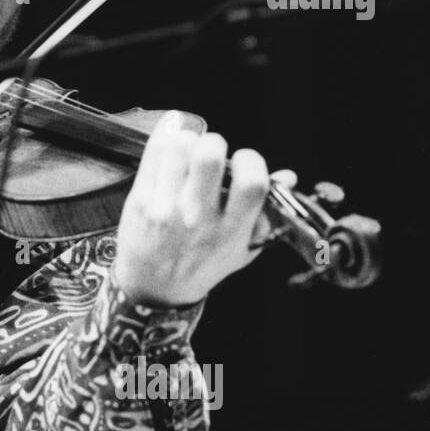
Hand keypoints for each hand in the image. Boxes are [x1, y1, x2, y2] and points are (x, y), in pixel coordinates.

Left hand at [114, 111, 293, 307]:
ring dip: (187, 141)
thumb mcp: (242, 249)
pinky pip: (153, 155)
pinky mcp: (141, 201)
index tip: (242, 161)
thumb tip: (288, 176)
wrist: (154, 289)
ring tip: (188, 153)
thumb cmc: (202, 265)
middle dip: (214, 144)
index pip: (251, 182)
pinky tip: (170, 147)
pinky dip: (163, 141)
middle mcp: (199, 218)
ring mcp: (167, 208)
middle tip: (210, 154)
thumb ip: (267, 214)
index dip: (250, 160)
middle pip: (209, 157)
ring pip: (178, 149)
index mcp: (232, 230)